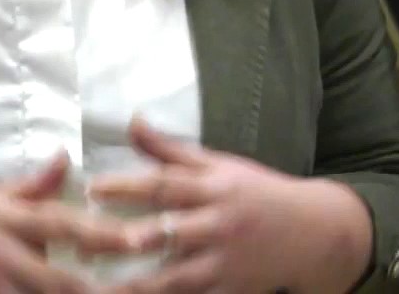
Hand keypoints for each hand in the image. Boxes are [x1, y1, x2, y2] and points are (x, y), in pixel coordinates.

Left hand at [89, 117, 373, 293]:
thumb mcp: (220, 165)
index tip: (92, 189)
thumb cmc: (257, 192)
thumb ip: (171, 151)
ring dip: (138, 285)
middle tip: (84, 246)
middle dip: (126, 241)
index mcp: (213, 189)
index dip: (128, 187)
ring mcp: (224, 263)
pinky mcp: (230, 291)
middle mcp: (218, 226)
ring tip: (101, 288)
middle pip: (167, 233)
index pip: (165, 185)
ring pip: (176, 278)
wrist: (313, 233)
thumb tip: (132, 122)